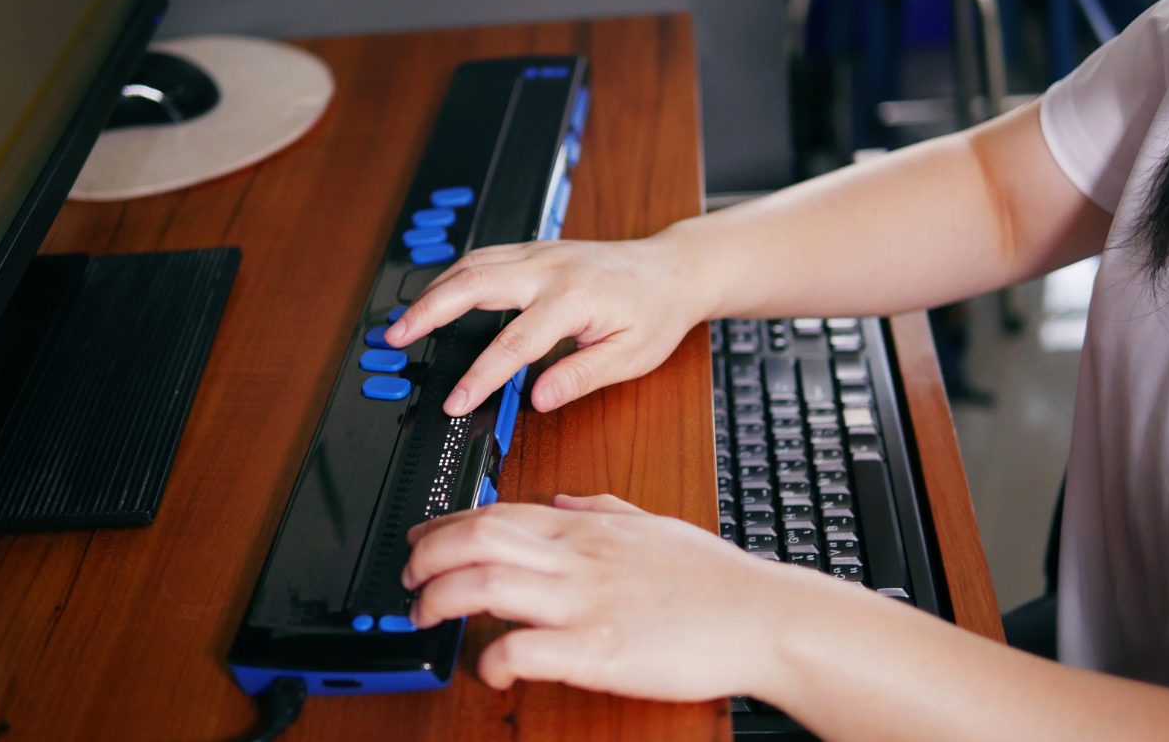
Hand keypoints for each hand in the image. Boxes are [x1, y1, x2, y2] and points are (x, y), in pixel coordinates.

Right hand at [382, 234, 713, 415]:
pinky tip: (437, 294)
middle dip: (429, 312)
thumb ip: (580, 377)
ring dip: (433, 290)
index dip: (480, 377)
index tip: (455, 401)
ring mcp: (540, 253)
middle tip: (396, 338)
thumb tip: (538, 399)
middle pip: (474, 284)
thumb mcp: (629, 357)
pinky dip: (453, 275)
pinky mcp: (536, 249)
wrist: (673, 269)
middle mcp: (550, 269)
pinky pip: (484, 256)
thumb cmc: (655, 313)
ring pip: (473, 263)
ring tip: (404, 321)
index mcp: (574, 299)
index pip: (513, 343)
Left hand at [401, 494, 827, 701]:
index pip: (498, 513)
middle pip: (479, 539)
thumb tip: (562, 500)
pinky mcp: (598, 650)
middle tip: (408, 578)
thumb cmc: (712, 578)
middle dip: (428, 555)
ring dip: (441, 600)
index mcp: (587, 530)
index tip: (420, 540)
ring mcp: (585, 603)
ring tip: (425, 617)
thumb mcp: (652, 524)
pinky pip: (525, 649)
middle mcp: (578, 559)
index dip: (446, 525)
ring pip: (487, 584)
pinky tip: (488, 669)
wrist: (760, 616)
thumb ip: (602, 508)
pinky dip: (493, 659)